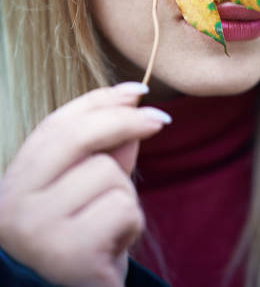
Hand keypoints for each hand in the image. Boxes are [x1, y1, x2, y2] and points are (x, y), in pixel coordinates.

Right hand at [0, 82, 170, 286]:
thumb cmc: (82, 247)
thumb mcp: (89, 195)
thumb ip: (106, 153)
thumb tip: (132, 109)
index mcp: (15, 183)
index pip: (56, 125)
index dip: (98, 100)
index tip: (137, 89)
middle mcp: (14, 203)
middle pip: (78, 137)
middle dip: (126, 120)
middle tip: (162, 120)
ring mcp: (37, 229)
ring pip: (108, 173)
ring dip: (125, 199)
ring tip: (109, 229)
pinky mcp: (68, 252)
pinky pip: (122, 208)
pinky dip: (131, 225)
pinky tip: (113, 247)